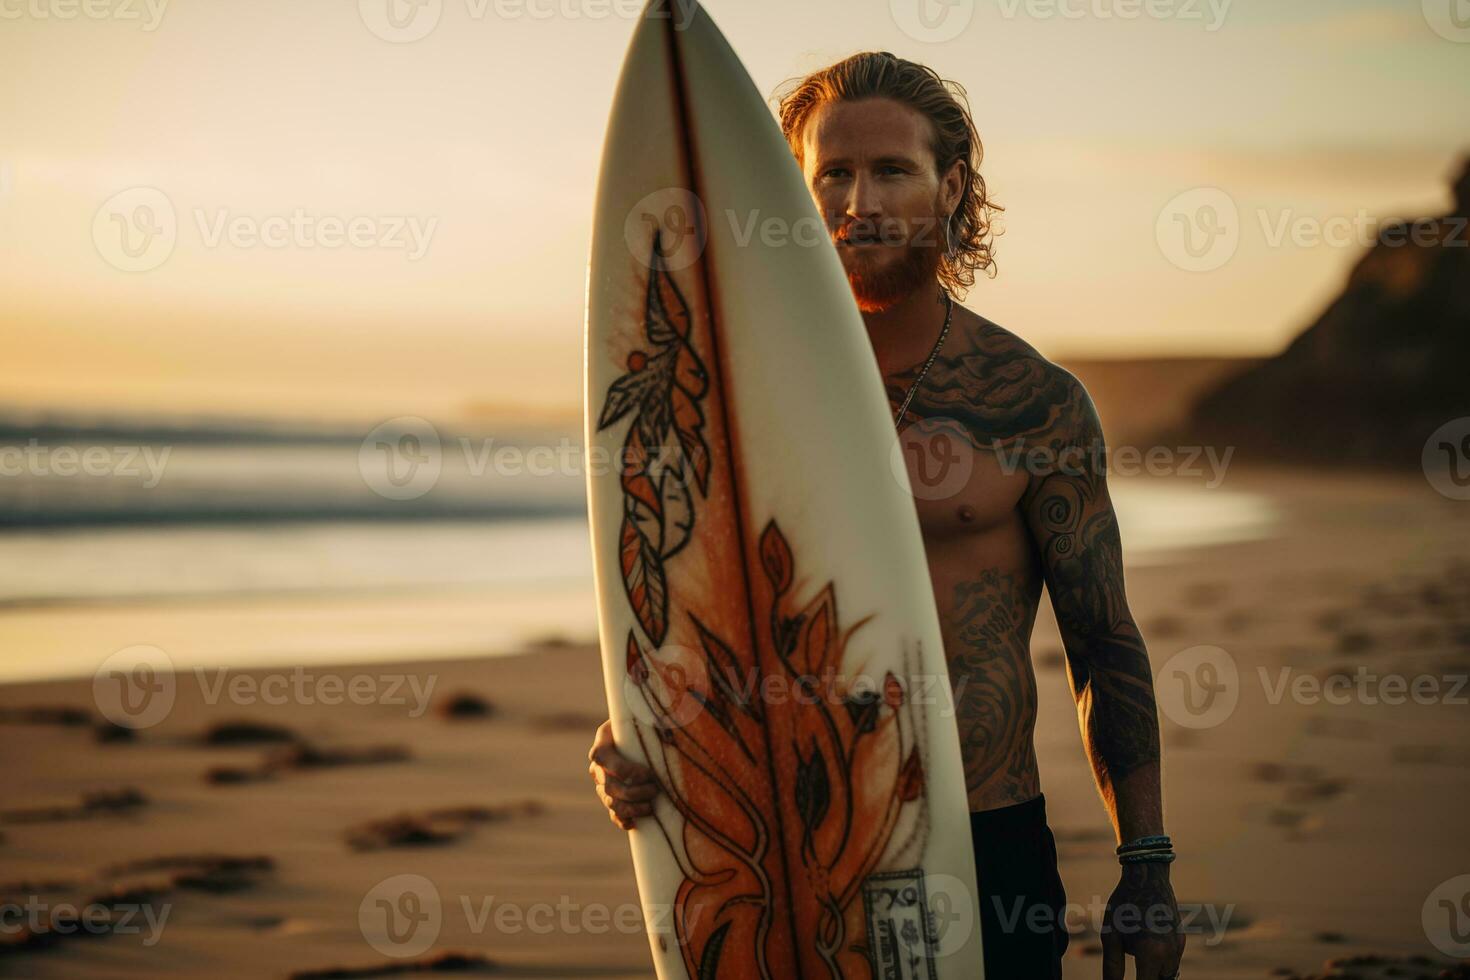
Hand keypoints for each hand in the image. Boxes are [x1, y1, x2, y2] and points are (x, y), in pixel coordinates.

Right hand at [586, 719, 660, 829]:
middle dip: (634, 792)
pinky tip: (634, 823)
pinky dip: (621, 820)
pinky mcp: (611, 797)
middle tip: (655, 790)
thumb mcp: (648, 716)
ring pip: (610, 801)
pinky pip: (612, 812)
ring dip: (630, 808)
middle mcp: (599, 765)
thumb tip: (680, 717)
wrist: (641, 734)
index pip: (603, 758)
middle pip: (609, 785)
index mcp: (604, 741)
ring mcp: (603, 783)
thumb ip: (659, 716)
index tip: (649, 773)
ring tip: (650, 807)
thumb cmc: (648, 722)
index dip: (624, 770)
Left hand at [1101, 863, 1184, 978]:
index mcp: (1151, 953)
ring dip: (1154, 972)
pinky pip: (1172, 960)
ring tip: (1138, 952)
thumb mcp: (1111, 936)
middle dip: (1146, 979)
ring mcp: (1178, 946)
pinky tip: (1145, 943)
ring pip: (1168, 973)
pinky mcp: (1181, 939)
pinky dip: (1160, 961)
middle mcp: (1170, 953)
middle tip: (1134, 965)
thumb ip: (1112, 967)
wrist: (1147, 876)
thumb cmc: (1123, 905)